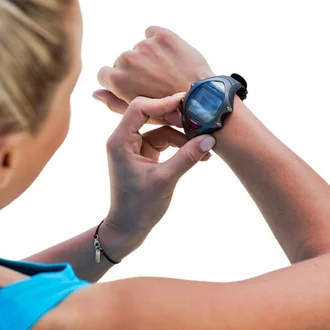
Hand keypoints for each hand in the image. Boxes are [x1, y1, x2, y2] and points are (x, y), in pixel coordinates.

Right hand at [94, 26, 214, 124]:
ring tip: (167, 72)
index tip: (134, 85)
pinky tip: (170, 57)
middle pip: (123, 61)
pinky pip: (152, 33)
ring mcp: (144, 46)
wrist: (201, 100)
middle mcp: (126, 59)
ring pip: (139, 49)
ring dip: (148, 57)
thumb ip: (113, 102)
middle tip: (155, 82)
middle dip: (135, 69)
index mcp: (116, 79)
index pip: (104, 73)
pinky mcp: (162, 35)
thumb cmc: (169, 112)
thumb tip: (95, 93)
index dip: (119, 81)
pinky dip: (158, 42)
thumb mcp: (138, 112)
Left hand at [103, 93, 215, 251]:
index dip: (163, 103)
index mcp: (120, 141)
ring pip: (161, 129)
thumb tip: (210, 139)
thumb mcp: (166, 180)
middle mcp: (124, 139)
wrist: (128, 227)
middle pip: (150, 114)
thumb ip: (187, 157)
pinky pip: (164, 141)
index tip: (186, 102)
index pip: (139, 108)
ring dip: (183, 136)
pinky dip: (180, 146)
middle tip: (200, 120)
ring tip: (205, 146)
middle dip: (176, 118)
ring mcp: (134, 146)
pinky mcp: (144, 155)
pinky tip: (199, 154)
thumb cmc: (139, 207)